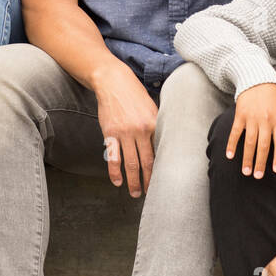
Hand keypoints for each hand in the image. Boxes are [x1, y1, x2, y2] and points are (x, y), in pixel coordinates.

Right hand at [91, 61, 157, 197]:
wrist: (113, 82)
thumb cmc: (134, 94)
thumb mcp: (151, 107)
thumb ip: (156, 125)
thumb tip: (164, 144)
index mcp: (154, 124)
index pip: (160, 152)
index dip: (162, 168)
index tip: (165, 181)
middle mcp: (140, 130)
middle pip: (147, 162)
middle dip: (149, 181)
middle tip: (151, 194)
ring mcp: (124, 133)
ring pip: (130, 163)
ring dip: (133, 181)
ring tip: (134, 193)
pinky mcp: (110, 134)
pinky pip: (112, 157)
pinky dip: (115, 172)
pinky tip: (117, 182)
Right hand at [229, 82, 275, 178]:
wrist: (258, 80)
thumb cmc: (275, 99)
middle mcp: (265, 120)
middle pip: (263, 145)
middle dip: (260, 162)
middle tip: (257, 177)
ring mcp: (252, 117)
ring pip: (249, 141)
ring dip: (247, 157)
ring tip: (246, 171)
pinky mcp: (240, 114)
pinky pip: (235, 131)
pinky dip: (232, 143)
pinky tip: (229, 155)